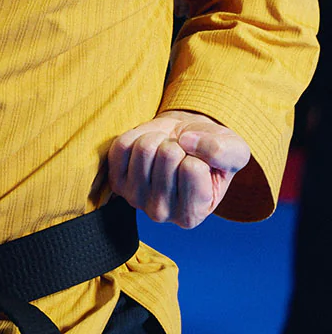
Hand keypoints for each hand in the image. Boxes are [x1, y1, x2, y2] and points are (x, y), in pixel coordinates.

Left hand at [107, 110, 250, 227]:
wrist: (184, 142)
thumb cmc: (210, 152)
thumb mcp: (234, 151)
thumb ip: (222, 150)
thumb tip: (187, 141)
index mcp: (192, 216)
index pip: (192, 169)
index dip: (199, 153)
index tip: (198, 160)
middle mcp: (161, 213)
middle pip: (166, 155)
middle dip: (177, 143)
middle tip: (180, 153)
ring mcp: (135, 197)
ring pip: (144, 147)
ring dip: (158, 138)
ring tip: (165, 149)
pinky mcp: (116, 179)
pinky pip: (122, 144)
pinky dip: (137, 135)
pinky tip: (148, 147)